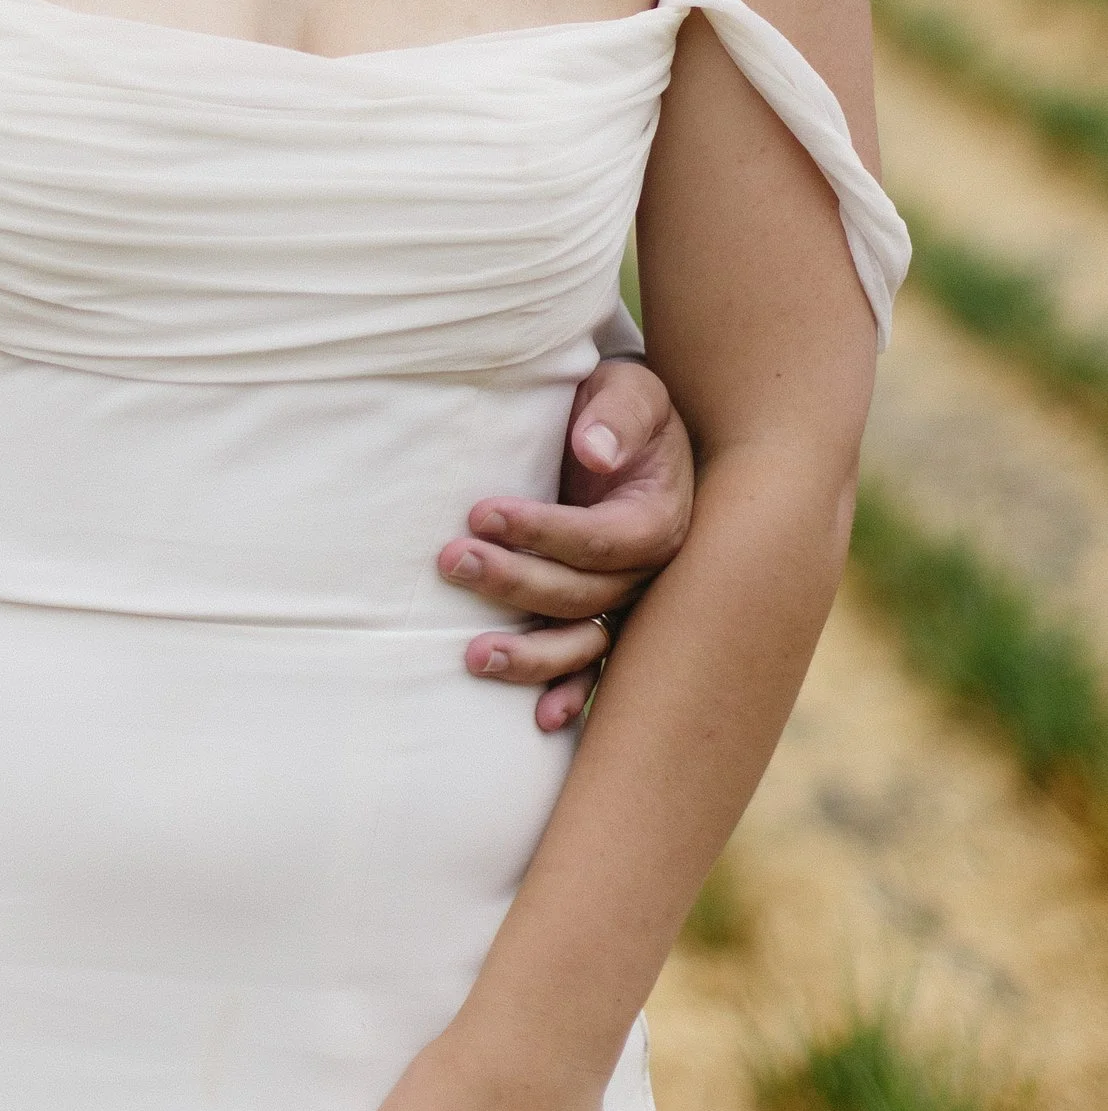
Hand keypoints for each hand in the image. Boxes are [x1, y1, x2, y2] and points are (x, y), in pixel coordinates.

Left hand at [442, 358, 693, 733]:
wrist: (621, 429)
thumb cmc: (619, 406)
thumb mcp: (629, 390)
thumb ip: (617, 414)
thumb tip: (594, 450)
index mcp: (658, 519)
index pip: (600, 539)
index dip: (541, 531)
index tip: (480, 511)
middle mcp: (647, 572)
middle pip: (582, 592)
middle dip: (514, 581)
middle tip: (451, 559)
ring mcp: (623, 601)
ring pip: (584, 641)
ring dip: (531, 655)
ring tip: (471, 656)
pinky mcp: (600, 616)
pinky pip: (590, 665)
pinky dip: (569, 693)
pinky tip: (541, 720)